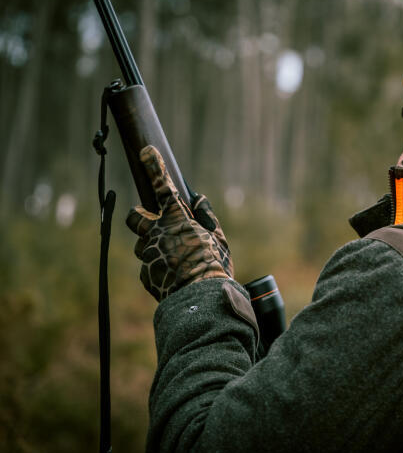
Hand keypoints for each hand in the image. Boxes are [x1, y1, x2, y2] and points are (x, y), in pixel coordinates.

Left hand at [125, 145, 233, 300]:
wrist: (200, 300)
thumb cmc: (213, 266)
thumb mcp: (218, 238)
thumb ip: (206, 217)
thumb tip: (198, 200)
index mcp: (176, 219)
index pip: (162, 187)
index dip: (154, 167)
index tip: (146, 151)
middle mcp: (157, 233)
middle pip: (134, 217)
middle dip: (139, 216)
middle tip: (150, 220)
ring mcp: (148, 255)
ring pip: (142, 244)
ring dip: (154, 246)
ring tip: (175, 260)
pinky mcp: (145, 274)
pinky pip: (148, 265)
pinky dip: (159, 267)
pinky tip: (175, 276)